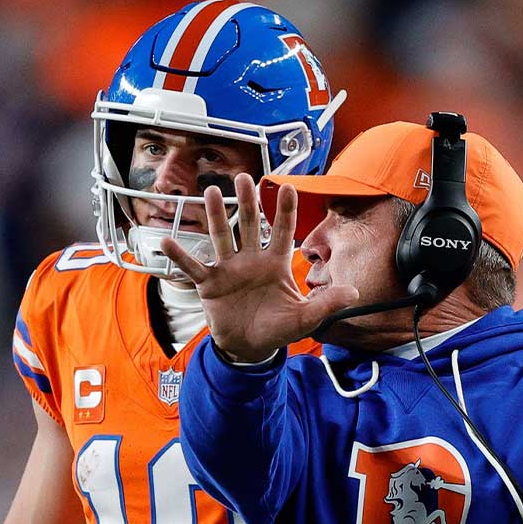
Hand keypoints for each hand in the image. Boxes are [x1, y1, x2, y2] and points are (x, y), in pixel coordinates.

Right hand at [160, 173, 357, 361]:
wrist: (251, 347)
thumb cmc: (278, 329)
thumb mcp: (306, 318)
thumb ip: (327, 303)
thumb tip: (355, 293)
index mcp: (276, 264)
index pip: (284, 231)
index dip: (286, 211)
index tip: (289, 187)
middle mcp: (251, 260)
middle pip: (250, 225)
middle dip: (249, 201)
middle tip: (244, 176)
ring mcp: (229, 269)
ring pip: (222, 236)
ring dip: (217, 214)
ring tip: (212, 191)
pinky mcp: (210, 284)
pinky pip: (193, 267)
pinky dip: (180, 256)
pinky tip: (167, 241)